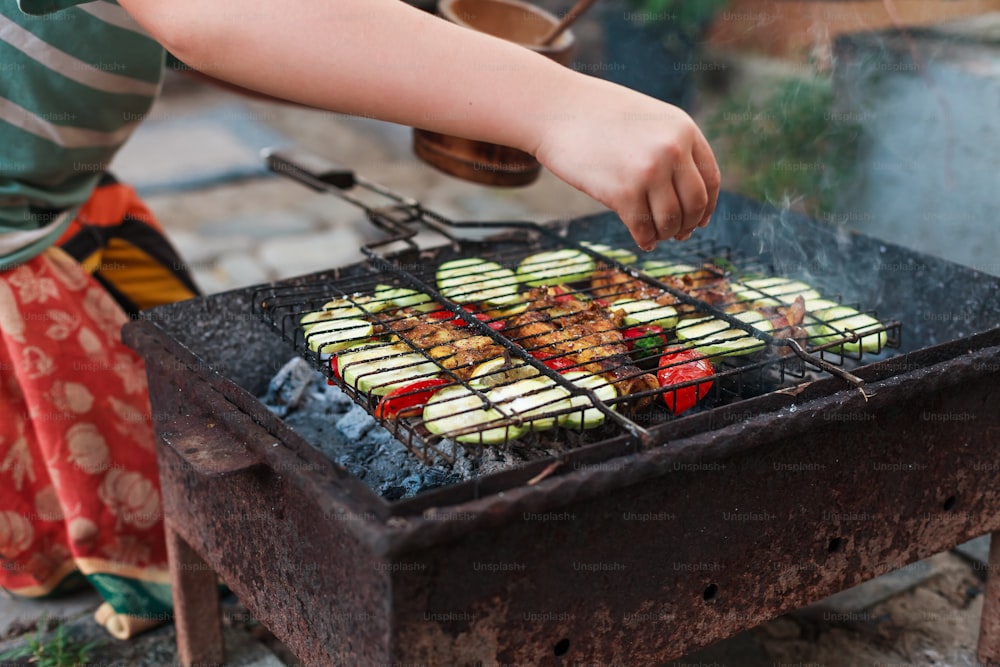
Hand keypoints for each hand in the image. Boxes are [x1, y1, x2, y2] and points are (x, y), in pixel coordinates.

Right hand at [533, 79, 719, 250]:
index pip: (710, 179)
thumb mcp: (648, 120)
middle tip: (679, 234)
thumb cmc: (598, 115)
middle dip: (688, 225)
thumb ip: (671, 146)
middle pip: (694, 204)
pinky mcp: (622, 192)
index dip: (707, 206)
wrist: (556, 109)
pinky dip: (646, 240)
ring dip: (665, 234)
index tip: (700, 220)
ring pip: (670, 221)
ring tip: (655, 235)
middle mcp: (672, 150)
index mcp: (683, 130)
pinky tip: (643, 241)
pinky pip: (643, 229)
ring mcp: (649, 172)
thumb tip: (687, 194)